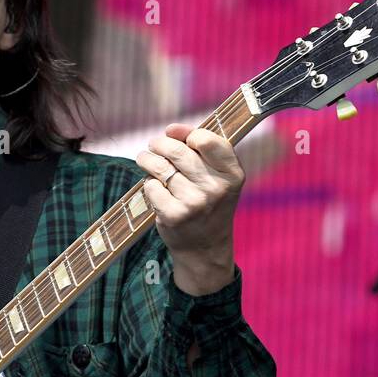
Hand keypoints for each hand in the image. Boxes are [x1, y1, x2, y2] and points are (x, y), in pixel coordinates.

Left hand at [136, 123, 243, 295]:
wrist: (205, 246)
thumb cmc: (209, 203)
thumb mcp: (220, 177)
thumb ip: (203, 150)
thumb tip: (171, 129)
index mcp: (232, 174)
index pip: (206, 140)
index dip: (186, 132)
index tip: (174, 133)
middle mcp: (216, 188)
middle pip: (177, 151)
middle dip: (160, 144)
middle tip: (153, 145)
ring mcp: (195, 203)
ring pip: (160, 168)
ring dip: (147, 160)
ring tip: (144, 158)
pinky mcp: (174, 215)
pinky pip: (151, 187)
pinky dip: (148, 184)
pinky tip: (153, 187)